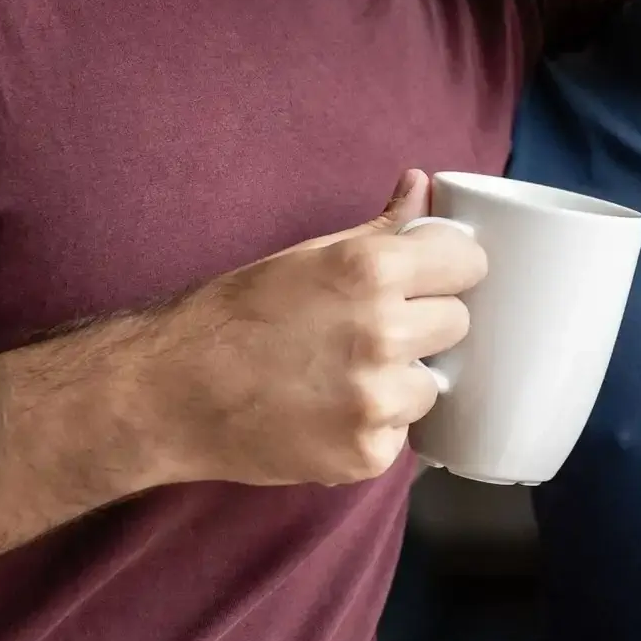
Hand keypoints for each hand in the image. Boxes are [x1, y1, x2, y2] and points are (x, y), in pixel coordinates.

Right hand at [138, 168, 485, 488]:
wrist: (172, 393)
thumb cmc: (235, 315)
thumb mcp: (308, 256)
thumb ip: (380, 227)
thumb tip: (423, 186)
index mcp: (373, 270)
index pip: (468, 261)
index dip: (446, 269)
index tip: (428, 278)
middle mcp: (383, 333)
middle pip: (458, 322)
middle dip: (423, 324)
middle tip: (369, 329)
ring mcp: (376, 399)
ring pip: (432, 383)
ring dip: (400, 379)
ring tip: (341, 375)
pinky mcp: (367, 454)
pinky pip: (401, 432)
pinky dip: (374, 426)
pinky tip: (327, 412)